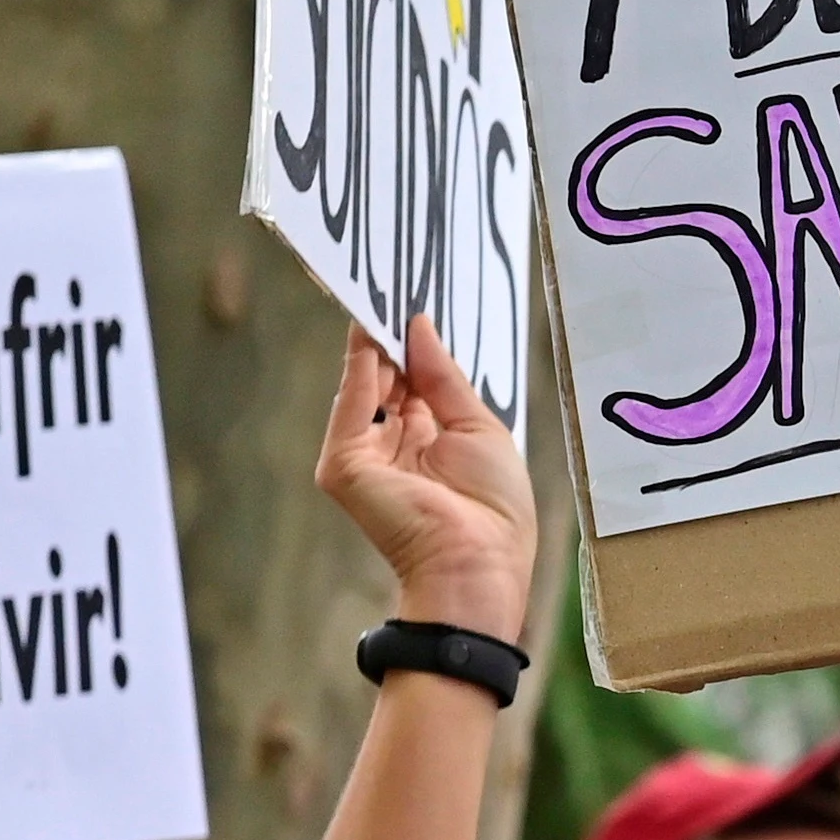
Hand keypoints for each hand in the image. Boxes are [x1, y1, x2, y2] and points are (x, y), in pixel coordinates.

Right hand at [315, 318, 537, 637]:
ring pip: (365, 385)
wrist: (477, 562)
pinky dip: (359, 366)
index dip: (414, 342)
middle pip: (386, 377)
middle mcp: (393, 444)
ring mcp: (365, 454)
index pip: (413, 380)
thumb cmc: (494, 510)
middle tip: (396, 276)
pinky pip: (352, 404)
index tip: (415, 297)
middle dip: (390, 333)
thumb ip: (444, 377)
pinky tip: (369, 329)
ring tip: (383, 288)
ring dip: (372, 340)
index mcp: (428, 440)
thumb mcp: (478, 426)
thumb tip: (419, 326)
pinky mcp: (345, 463)